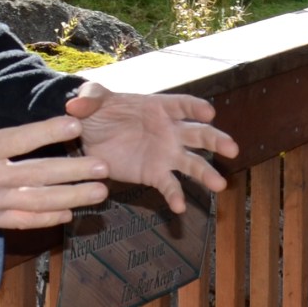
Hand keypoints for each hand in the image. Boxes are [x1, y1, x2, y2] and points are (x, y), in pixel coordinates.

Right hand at [0, 68, 111, 237]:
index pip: (21, 139)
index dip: (50, 132)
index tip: (76, 125)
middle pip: (39, 174)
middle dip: (74, 170)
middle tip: (104, 166)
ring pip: (38, 201)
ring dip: (72, 197)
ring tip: (100, 193)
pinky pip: (22, 222)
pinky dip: (47, 219)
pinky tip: (69, 214)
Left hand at [63, 82, 235, 212]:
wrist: (88, 135)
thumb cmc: (97, 111)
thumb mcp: (90, 99)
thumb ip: (87, 98)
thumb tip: (75, 105)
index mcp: (158, 107)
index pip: (182, 105)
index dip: (195, 108)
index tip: (208, 114)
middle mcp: (169, 131)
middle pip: (198, 134)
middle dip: (216, 141)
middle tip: (232, 149)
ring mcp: (165, 154)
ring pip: (191, 163)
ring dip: (206, 173)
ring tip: (220, 186)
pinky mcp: (154, 173)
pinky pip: (168, 185)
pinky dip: (175, 196)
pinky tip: (179, 208)